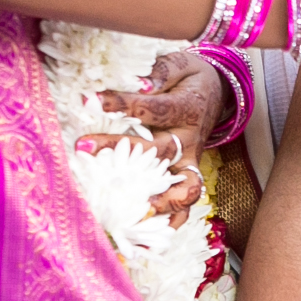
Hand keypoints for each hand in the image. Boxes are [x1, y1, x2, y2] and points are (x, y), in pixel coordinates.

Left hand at [77, 48, 223, 225]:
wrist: (217, 93)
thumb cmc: (188, 78)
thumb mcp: (180, 63)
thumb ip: (160, 71)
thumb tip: (139, 82)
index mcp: (186, 108)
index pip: (152, 107)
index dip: (121, 104)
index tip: (88, 101)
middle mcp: (190, 139)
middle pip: (157, 150)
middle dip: (118, 150)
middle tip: (82, 147)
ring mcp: (191, 162)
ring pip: (180, 187)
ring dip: (155, 202)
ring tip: (124, 212)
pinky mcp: (189, 175)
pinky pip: (187, 204)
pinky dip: (171, 222)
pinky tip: (146, 237)